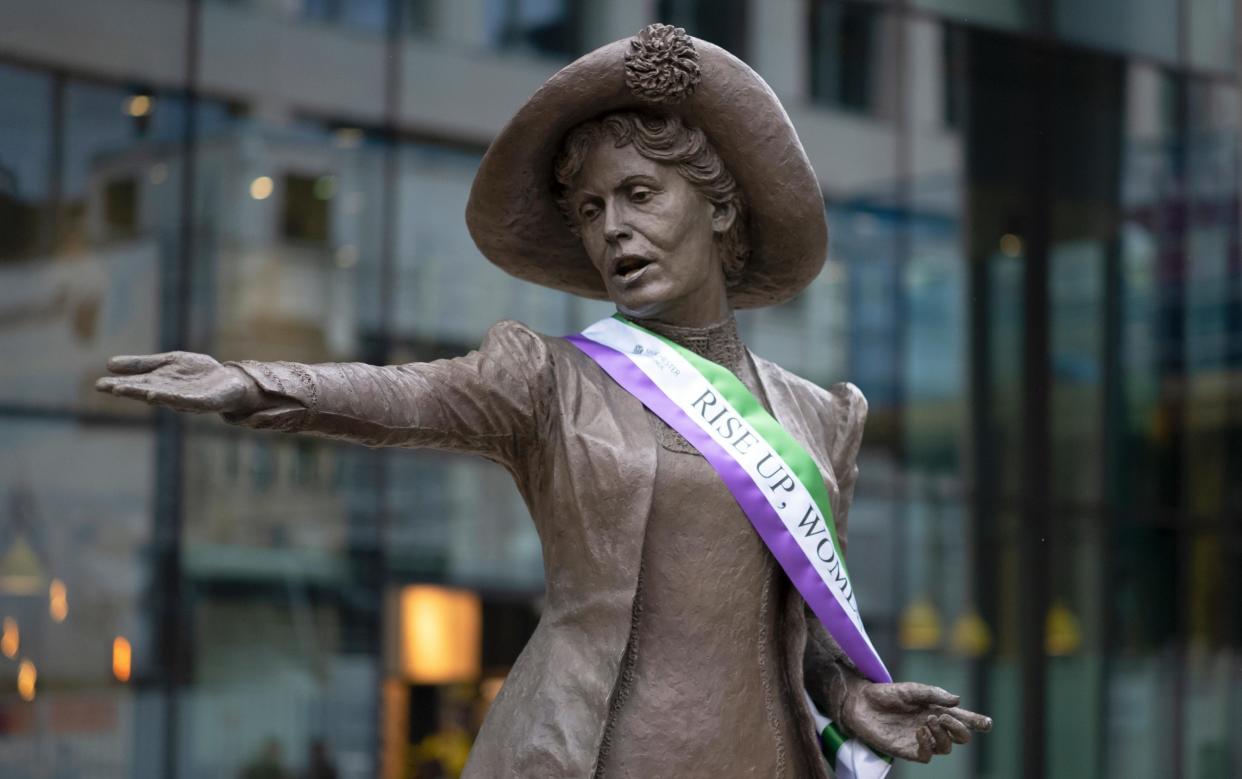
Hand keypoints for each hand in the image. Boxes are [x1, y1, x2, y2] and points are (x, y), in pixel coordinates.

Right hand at [95, 351, 261, 414]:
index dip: (119, 385)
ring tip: (134, 391)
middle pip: (147, 392)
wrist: (229, 380)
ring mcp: (186, 400)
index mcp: (159, 384)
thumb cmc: (197, 374)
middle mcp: (169, 394)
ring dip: (148, 395)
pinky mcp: (203, 402)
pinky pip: (187, 401)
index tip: (99, 384)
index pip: (136, 384)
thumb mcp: (168, 362)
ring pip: (165, 398)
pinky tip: (161, 396)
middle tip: (111, 389)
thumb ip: (142, 365)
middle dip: (131, 391)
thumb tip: (108, 364)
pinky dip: (174, 400)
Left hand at [840, 680, 990, 762]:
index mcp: (937, 711)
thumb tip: (958, 700)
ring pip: (946, 748)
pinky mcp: (907, 750)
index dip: (977, 722)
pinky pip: (927, 756)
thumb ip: (934, 694)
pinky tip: (920, 731)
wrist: (861, 701)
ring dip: (943, 735)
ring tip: (929, 720)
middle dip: (960, 729)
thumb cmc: (887, 693)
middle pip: (960, 738)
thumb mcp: (912, 689)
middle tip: (945, 716)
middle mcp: (933, 727)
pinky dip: (928, 744)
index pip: (962, 719)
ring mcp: (921, 740)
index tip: (987, 723)